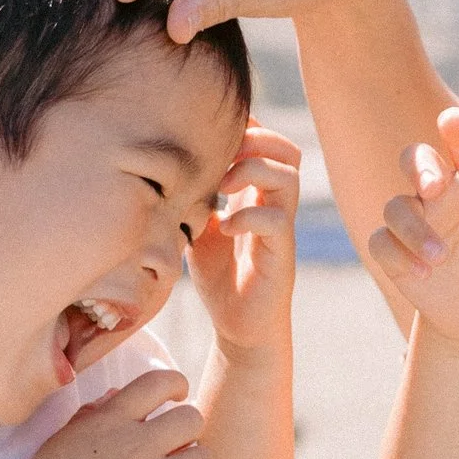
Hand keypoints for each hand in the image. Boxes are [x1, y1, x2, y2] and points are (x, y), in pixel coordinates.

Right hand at [12, 361, 211, 458]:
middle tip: (176, 444)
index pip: (160, 381)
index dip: (176, 384)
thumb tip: (118, 395)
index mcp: (111, 421)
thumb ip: (94, 414)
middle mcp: (137, 445)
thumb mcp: (63, 438)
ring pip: (204, 458)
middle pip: (192, 418)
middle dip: (188, 428)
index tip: (175, 397)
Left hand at [190, 127, 301, 351]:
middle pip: (288, 152)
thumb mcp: (199, 228)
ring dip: (252, 172)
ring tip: (222, 189)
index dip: (248, 132)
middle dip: (256, 142)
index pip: (269, 144)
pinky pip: (277, 221)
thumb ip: (195, 198)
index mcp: (258, 195)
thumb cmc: (220, 276)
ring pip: (288, 178)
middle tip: (223, 159)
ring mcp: (282, 229)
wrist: (238, 326)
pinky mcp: (281, 255)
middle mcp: (275, 206)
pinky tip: (224, 229)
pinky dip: (247, 217)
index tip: (214, 141)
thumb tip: (170, 170)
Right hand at [369, 107, 458, 338]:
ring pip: (396, 207)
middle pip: (414, 158)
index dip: (458, 128)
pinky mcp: (395, 250)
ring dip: (415, 230)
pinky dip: (398, 256)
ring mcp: (416, 220)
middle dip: (420, 167)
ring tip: (441, 258)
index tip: (453, 120)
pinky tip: (424, 274)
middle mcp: (442, 192)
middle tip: (434, 187)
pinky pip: (381, 242)